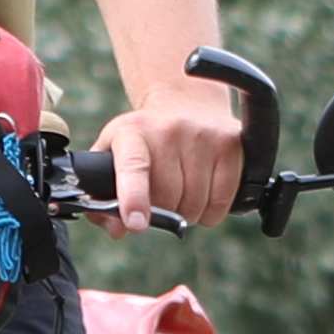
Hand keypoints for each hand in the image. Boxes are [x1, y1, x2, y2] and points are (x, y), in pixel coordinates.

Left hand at [96, 88, 246, 230]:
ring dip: (187, 212)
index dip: (134, 198)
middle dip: (163, 211)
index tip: (135, 223)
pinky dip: (210, 212)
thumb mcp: (113, 156)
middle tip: (161, 198)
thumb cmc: (144, 141)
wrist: (185, 104)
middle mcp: (169, 129)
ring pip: (196, 204)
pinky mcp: (231, 145)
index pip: (133, 167)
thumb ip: (102, 196)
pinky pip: (220, 203)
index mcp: (132, 132)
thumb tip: (117, 229)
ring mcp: (203, 136)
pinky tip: (203, 193)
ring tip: (182, 192)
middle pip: (168, 198)